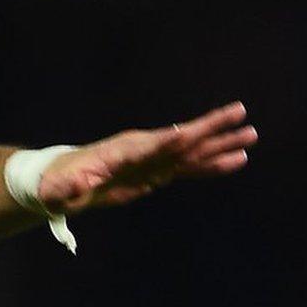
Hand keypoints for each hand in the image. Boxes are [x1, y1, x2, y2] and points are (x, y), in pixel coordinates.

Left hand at [36, 101, 254, 212]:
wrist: (59, 182)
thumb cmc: (56, 185)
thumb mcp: (56, 190)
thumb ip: (62, 190)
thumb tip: (64, 191)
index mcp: (119, 152)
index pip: (149, 146)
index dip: (167, 142)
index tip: (189, 133)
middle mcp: (141, 150)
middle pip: (180, 139)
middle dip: (208, 130)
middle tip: (240, 116)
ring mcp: (151, 159)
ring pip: (192, 151)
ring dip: (220, 144)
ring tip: (251, 136)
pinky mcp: (157, 171)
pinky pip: (190, 166)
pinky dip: (213, 164)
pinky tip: (236, 160)